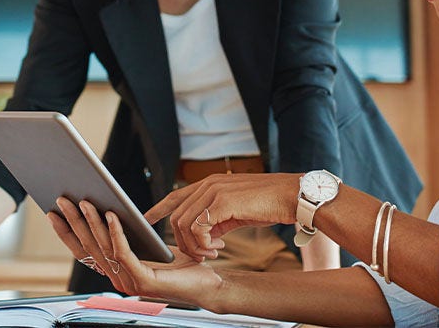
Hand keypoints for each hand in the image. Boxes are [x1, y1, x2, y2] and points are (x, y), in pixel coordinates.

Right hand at [47, 198, 220, 303]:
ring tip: (85, 201)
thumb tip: (106, 208)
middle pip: (89, 247)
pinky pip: (124, 252)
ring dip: (92, 222)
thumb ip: (127, 235)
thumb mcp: (147, 244)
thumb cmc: (181, 263)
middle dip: (73, 221)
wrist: (208, 283)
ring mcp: (128, 282)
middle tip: (62, 199)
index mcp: (116, 271)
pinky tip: (112, 214)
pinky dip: (116, 232)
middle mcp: (117, 279)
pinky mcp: (143, 281)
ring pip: (103, 248)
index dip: (67, 232)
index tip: (53, 212)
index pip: (83, 251)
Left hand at [144, 173, 301, 260]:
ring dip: (195, 246)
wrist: (291, 196)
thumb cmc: (268, 204)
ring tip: (212, 252)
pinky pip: (198, 228)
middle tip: (204, 254)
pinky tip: (219, 247)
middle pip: (177, 217)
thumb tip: (205, 235)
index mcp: (210, 184)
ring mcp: (214, 191)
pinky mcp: (222, 202)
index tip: (146, 219)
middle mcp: (208, 184)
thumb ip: (217, 218)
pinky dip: (203, 243)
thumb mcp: (236, 210)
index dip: (158, 209)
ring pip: (184, 224)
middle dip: (184, 242)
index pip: (175, 196)